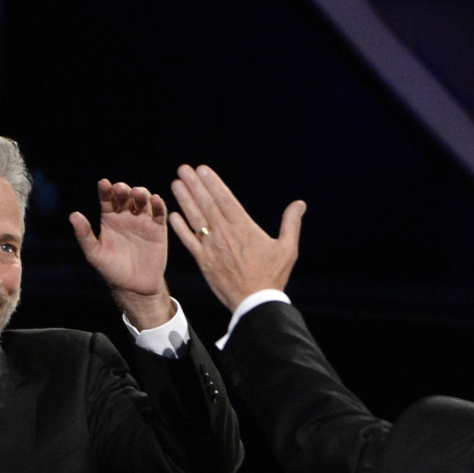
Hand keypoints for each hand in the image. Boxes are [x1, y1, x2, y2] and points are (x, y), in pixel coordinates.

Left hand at [70, 179, 173, 328]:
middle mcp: (126, 216)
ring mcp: (143, 220)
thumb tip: (73, 215)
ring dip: (141, 193)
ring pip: (143, 200)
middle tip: (120, 189)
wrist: (134, 287)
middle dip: (123, 189)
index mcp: (110, 218)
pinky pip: (159, 213)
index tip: (103, 183)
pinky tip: (155, 200)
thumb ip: (84, 235)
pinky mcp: (158, 228)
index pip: (107, 199)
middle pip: (125, 196)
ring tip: (137, 193)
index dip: (105, 190)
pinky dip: (158, 204)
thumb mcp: (94, 254)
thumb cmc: (112, 270)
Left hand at [168, 164, 305, 310]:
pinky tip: (173, 215)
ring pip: (195, 219)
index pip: (225, 199)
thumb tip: (300, 204)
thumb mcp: (287, 249)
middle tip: (184, 169)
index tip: (203, 170)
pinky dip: (180, 228)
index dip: (213, 183)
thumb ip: (291, 224)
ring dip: (185, 200)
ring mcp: (212, 248)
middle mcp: (225, 234)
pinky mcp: (203, 262)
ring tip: (176, 183)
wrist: (255, 303)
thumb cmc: (272, 276)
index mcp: (244, 228)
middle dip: (195, 185)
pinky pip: (188, 241)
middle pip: (207, 204)